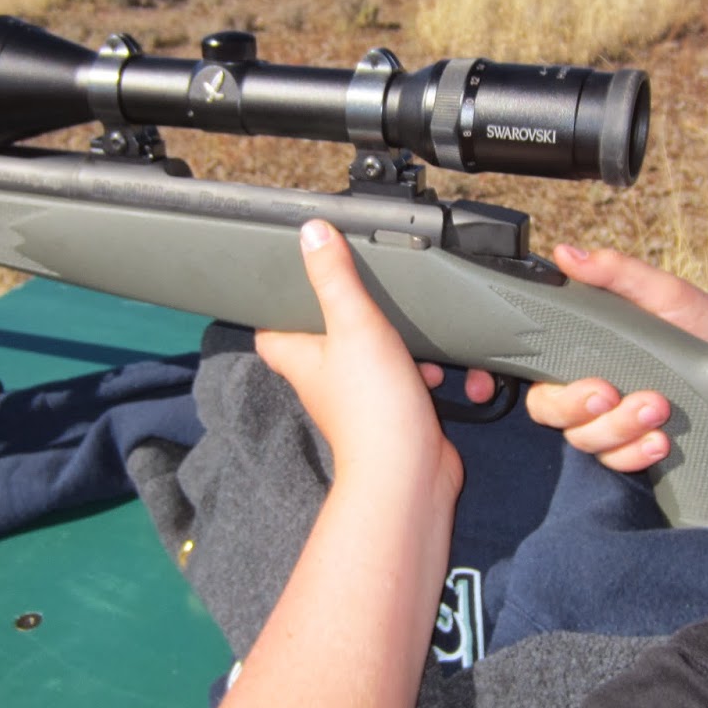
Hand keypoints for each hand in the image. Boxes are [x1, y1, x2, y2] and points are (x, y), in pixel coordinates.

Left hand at [255, 220, 462, 502]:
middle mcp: (324, 380)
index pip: (271, 330)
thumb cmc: (372, 406)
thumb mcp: (354, 324)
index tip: (290, 280)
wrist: (409, 473)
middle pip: (326, 340)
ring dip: (395, 343)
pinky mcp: (392, 413)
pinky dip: (421, 372)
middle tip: (365, 294)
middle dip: (350, 317)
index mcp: (301, 358)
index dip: (277, 305)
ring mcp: (358, 399)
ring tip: (409, 332)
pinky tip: (436, 371)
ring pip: (371, 359)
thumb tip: (312, 234)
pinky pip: (404, 382)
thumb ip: (335, 277)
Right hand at [520, 244, 707, 471]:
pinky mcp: (637, 449)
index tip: (577, 381)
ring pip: (586, 440)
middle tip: (612, 394)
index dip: (542, 386)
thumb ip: (616, 273)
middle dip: (579, 408)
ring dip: (618, 429)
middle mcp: (591, 390)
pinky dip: (635, 455)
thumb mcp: (664, 294)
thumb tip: (565, 253)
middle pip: (552, 412)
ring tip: (658, 409)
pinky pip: (619, 463)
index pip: (540, 375)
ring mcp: (613, 423)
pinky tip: (660, 442)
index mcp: (586, 352)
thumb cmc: (704, 328)